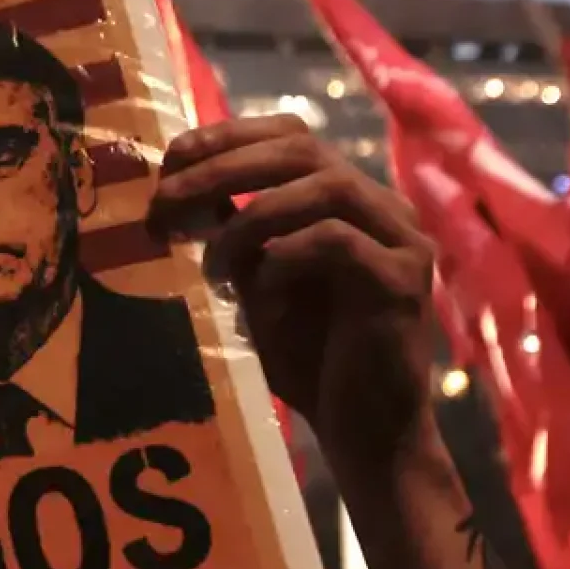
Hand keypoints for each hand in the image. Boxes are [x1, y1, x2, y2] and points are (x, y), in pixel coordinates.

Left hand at [148, 115, 435, 464]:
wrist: (364, 433)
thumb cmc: (310, 361)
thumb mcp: (258, 284)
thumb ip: (235, 235)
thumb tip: (178, 189)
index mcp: (349, 201)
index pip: (292, 137)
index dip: (229, 136)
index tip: (170, 159)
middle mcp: (383, 209)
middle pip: (304, 149)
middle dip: (224, 165)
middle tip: (166, 198)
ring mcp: (401, 241)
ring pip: (325, 186)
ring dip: (251, 217)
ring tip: (212, 263)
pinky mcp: (403, 281)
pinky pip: (335, 242)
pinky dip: (284, 259)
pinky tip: (258, 294)